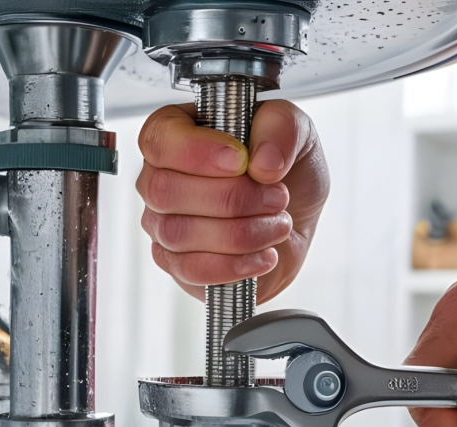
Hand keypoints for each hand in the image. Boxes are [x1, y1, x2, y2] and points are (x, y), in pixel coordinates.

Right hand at [136, 100, 329, 302]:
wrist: (295, 222)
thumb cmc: (286, 172)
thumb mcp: (298, 133)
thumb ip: (282, 127)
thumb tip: (262, 161)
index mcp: (177, 133)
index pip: (158, 139)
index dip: (195, 152)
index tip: (240, 161)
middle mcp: (160, 179)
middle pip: (165, 191)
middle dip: (230, 198)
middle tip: (277, 197)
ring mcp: (163, 225)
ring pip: (179, 233)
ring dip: (242, 233)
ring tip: (280, 224)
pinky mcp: (178, 265)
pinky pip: (192, 269)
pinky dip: (235, 265)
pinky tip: (265, 255)